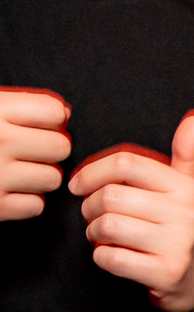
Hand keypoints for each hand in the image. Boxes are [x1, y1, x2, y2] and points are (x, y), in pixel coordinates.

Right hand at [0, 88, 71, 220]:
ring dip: (41, 176)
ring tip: (18, 170)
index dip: (52, 119)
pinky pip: (36, 206)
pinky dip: (27, 201)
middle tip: (30, 150)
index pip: (54, 113)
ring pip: (53, 178)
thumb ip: (19, 106)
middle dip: (50, 148)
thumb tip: (66, 113)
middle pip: (61, 146)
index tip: (38, 124)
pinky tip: (9, 190)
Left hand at [68, 111, 193, 311]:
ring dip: (94, 232)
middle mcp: (186, 214)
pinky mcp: (166, 274)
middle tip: (93, 215)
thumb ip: (188, 153)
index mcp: (185, 187)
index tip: (78, 184)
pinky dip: (102, 256)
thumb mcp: (189, 189)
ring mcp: (178, 245)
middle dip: (89, 207)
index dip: (91, 171)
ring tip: (102, 235)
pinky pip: (112, 258)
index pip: (126, 163)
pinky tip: (113, 255)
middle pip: (110, 196)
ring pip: (108, 226)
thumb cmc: (185, 229)